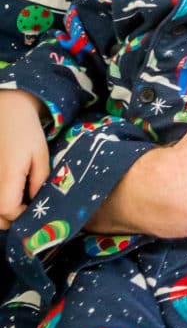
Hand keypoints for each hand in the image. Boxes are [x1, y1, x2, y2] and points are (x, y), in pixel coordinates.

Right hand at [0, 90, 49, 229]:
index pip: (9, 212)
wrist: (5, 109)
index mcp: (5, 178)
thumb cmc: (25, 130)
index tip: (35, 209)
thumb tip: (36, 203)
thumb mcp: (40, 155)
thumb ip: (40, 181)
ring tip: (19, 200)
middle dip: (12, 218)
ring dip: (3, 212)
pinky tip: (10, 191)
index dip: (23, 216)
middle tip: (28, 208)